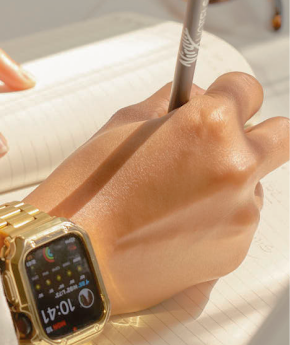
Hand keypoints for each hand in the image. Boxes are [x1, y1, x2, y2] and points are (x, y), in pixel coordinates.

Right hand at [23, 74, 289, 313]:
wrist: (75, 255)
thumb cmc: (88, 189)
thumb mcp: (121, 125)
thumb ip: (167, 106)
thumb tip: (193, 98)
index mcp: (210, 125)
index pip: (246, 89)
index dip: (227, 92)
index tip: (217, 99)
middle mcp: (237, 166)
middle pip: (281, 135)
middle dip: (254, 133)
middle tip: (217, 141)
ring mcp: (243, 213)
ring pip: (255, 183)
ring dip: (228, 181)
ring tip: (173, 194)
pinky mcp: (237, 249)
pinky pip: (238, 221)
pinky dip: (214, 217)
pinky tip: (171, 222)